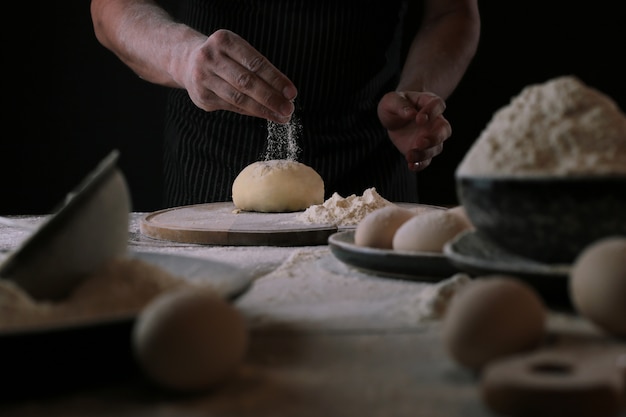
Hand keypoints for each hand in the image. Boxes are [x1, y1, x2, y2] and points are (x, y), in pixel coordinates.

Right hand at [182, 29, 296, 122]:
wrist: (186, 61)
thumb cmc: (223, 56)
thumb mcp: (237, 51)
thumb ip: (257, 68)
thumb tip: (284, 93)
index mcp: (224, 41)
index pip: (255, 63)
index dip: (275, 79)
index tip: (292, 93)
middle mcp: (210, 58)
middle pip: (246, 82)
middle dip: (271, 98)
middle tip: (288, 109)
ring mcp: (203, 78)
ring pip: (238, 98)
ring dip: (263, 109)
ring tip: (280, 116)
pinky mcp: (201, 97)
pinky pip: (232, 107)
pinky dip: (251, 111)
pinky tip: (264, 114)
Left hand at [377, 91, 451, 170]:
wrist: (392, 118)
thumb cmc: (394, 105)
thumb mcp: (391, 100)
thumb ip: (401, 105)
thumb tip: (411, 114)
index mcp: (429, 103)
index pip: (438, 105)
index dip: (432, 112)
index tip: (419, 119)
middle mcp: (435, 121)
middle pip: (444, 130)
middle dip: (435, 138)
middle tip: (420, 142)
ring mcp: (431, 137)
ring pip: (437, 148)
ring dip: (425, 153)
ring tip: (409, 155)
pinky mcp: (423, 150)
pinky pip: (427, 160)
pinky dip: (420, 164)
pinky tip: (411, 166)